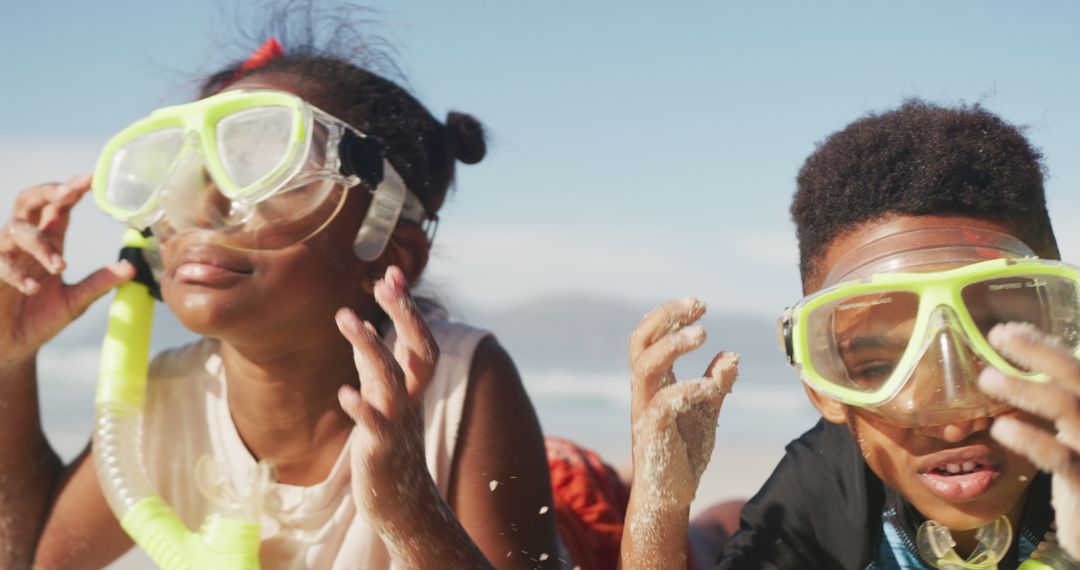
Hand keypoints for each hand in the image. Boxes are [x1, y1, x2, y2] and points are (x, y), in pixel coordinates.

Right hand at [0, 175, 133, 365]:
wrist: (12, 347)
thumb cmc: (41, 318)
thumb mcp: (76, 301)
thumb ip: (100, 282)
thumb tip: (131, 267)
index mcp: (50, 241)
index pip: (60, 206)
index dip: (73, 190)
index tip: (92, 178)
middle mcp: (26, 242)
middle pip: (30, 201)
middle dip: (48, 191)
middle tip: (69, 192)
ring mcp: (4, 254)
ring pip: (16, 230)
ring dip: (40, 244)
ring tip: (61, 266)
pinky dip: (16, 273)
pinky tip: (34, 287)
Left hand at [335, 265, 444, 535]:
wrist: (403, 507)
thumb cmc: (389, 450)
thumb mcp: (384, 401)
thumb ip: (375, 365)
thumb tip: (365, 326)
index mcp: (412, 388)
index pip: (420, 339)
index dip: (408, 307)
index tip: (391, 273)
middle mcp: (410, 400)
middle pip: (419, 350)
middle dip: (405, 314)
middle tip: (385, 280)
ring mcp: (398, 425)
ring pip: (391, 380)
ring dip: (371, 347)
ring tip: (347, 317)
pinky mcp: (380, 452)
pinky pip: (374, 426)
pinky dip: (362, 408)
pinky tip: (344, 392)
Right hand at [628, 296, 738, 508]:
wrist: (671, 497)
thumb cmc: (683, 453)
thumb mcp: (707, 412)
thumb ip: (717, 383)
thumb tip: (732, 354)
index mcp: (654, 383)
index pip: (651, 338)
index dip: (670, 316)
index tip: (699, 304)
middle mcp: (644, 391)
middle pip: (640, 341)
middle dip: (665, 317)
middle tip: (697, 304)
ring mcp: (644, 411)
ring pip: (645, 366)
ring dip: (673, 345)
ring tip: (703, 334)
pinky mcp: (651, 433)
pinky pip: (663, 403)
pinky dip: (687, 388)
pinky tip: (711, 387)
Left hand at [978, 322, 1079, 560]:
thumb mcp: (1073, 437)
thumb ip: (1059, 406)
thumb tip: (1020, 376)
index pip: (1079, 369)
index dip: (1047, 347)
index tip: (1009, 331)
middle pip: (1079, 376)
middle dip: (1041, 351)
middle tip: (1000, 335)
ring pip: (1067, 408)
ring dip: (1025, 389)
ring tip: (987, 378)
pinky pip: (1058, 456)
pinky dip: (1029, 438)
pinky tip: (1002, 428)